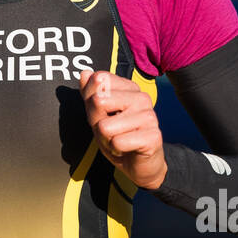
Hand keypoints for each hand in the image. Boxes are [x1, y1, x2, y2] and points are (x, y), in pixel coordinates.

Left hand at [79, 70, 167, 190]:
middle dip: (97, 123)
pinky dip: (116, 150)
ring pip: (105, 126)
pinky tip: (127, 149)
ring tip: (119, 140)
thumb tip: (85, 74)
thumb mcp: (98, 115)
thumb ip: (90, 94)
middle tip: (111, 131)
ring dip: (106, 139)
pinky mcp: (153, 136)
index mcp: (129, 87)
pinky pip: (117, 142)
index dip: (91, 104)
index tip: (105, 115)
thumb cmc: (118, 136)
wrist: (139, 164)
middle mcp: (141, 97)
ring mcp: (149, 116)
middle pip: (98, 102)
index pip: (97, 81)